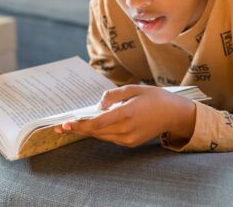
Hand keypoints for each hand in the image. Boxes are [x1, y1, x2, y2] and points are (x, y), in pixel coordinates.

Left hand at [54, 85, 196, 147]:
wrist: (174, 114)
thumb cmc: (154, 98)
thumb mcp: (134, 89)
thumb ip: (114, 95)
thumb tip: (98, 105)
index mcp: (127, 113)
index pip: (97, 123)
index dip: (80, 125)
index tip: (65, 124)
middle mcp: (127, 129)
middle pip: (96, 131)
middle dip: (78, 128)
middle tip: (59, 127)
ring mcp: (129, 138)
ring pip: (102, 135)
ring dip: (88, 130)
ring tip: (73, 125)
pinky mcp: (131, 143)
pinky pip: (110, 138)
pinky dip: (101, 131)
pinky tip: (95, 125)